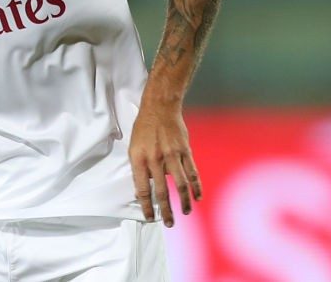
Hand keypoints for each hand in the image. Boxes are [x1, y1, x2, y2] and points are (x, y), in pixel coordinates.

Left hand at [128, 105, 200, 226]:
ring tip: (185, 213)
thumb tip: (140, 191)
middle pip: (162, 191)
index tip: (150, 218)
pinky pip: (192, 172)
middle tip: (169, 223)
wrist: (160, 107)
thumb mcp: (133, 147)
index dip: (146, 206)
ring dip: (184, 201)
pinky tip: (197, 196)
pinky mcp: (185, 151)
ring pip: (180, 184)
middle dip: (166, 210)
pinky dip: (196, 186)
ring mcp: (172, 155)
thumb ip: (138, 169)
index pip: (142, 189)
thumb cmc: (144, 128)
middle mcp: (156, 159)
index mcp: (139, 159)